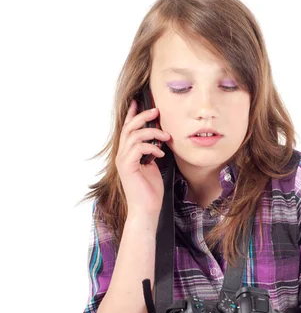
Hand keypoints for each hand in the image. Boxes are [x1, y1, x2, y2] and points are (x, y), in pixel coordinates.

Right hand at [115, 100, 171, 216]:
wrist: (146, 210)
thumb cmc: (150, 192)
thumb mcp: (153, 167)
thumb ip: (151, 153)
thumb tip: (158, 141)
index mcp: (127, 154)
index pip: (127, 130)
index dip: (132, 115)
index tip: (138, 102)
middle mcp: (122, 156)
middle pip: (129, 128)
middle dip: (143, 116)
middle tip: (156, 110)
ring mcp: (124, 161)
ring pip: (134, 136)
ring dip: (152, 132)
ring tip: (166, 136)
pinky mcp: (128, 167)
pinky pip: (139, 148)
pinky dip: (152, 147)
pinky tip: (161, 153)